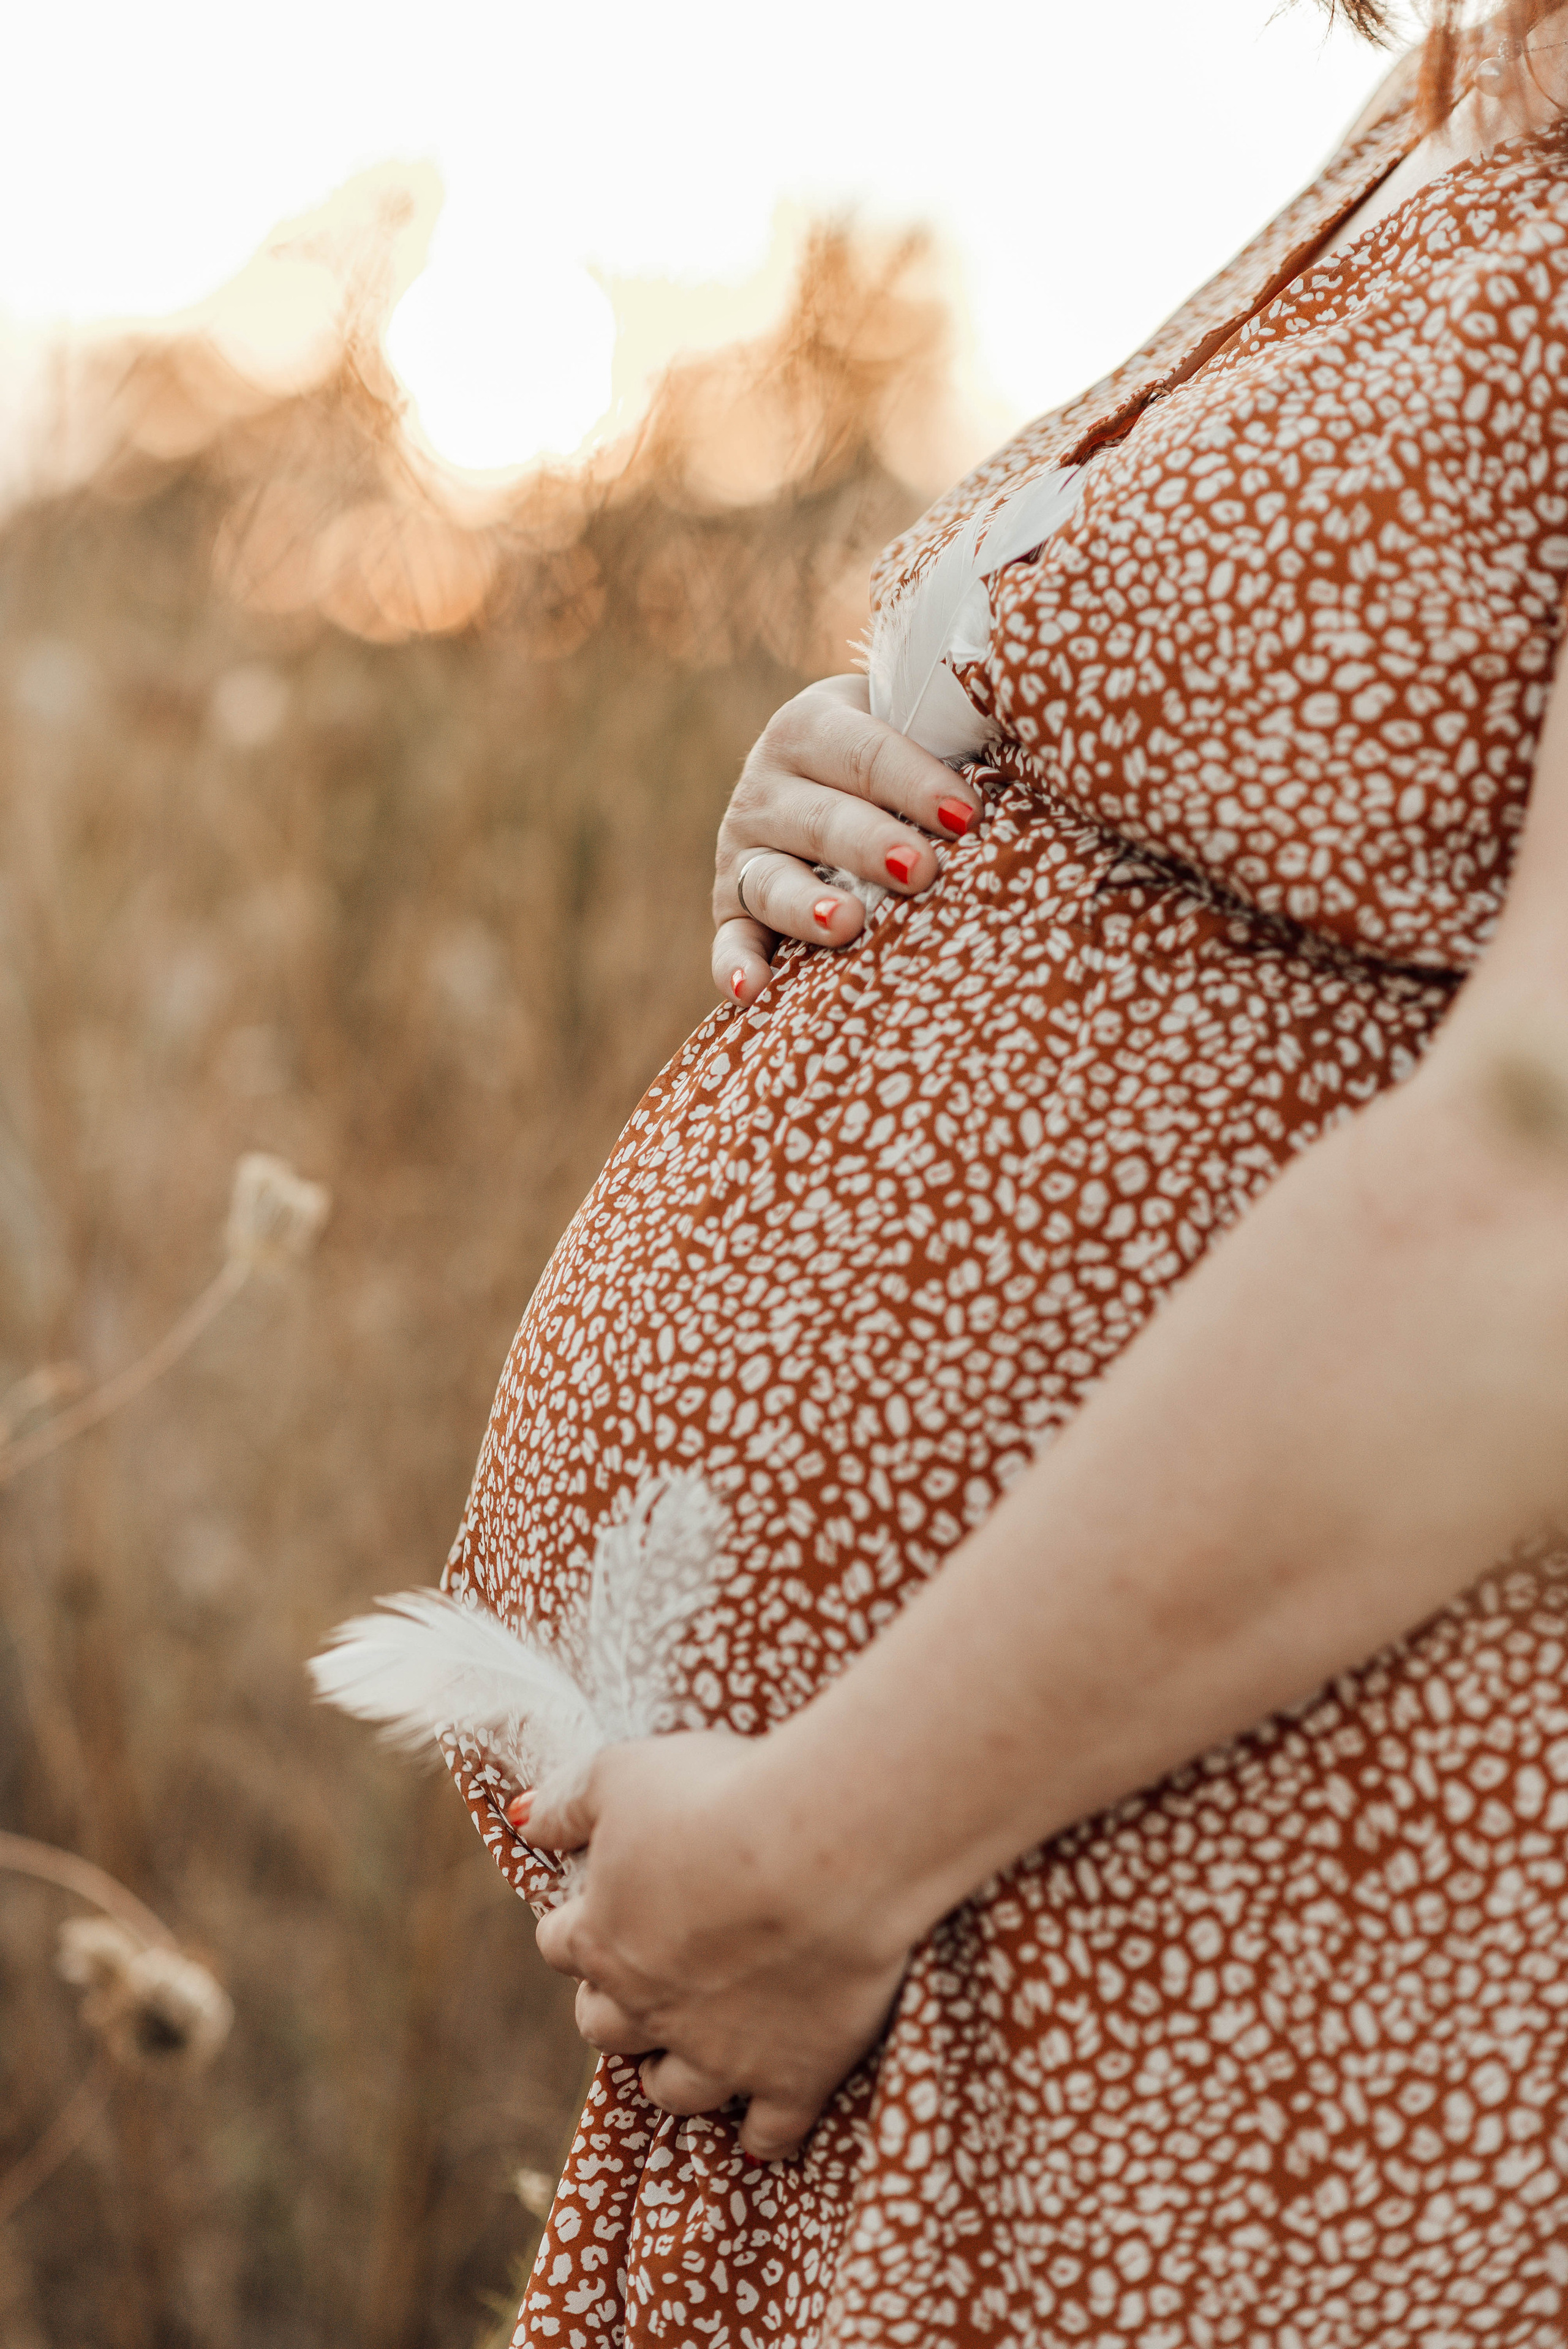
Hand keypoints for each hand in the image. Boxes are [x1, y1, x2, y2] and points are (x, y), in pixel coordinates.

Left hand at [527, 1732, 911, 2159]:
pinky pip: (768, 2131)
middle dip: (613, 2008)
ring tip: (689, 2056)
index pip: (560, 1946)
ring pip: (674, 2089)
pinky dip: (763, 2132)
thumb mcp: (623, 1773)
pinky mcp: (791, 2076)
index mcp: (602, 1935)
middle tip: (641, 1983)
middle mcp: (648, 2005)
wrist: (821, 1848)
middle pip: (605, 2027)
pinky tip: (764, 2126)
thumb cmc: (718, 1794)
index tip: (598, 1909)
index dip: (577, 1927)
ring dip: (671, 2074)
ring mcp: (719, 2051)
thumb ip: (567, 1804)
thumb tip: (524, 1822)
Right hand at [712, 673, 979, 1005]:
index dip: (916, 783)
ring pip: (771, 881)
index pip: (864, 753)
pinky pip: (730, 942)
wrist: (821, 774)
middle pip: (819, 819)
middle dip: (869, 844)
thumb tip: (1041, 751)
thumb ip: (956, 734)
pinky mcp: (731, 910)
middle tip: (919, 870)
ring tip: (845, 924)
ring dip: (805, 905)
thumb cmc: (899, 759)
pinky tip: (752, 993)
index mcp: (810, 727)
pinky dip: (735, 967)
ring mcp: (743, 852)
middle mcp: (765, 787)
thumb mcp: (914, 725)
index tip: (969, 817)